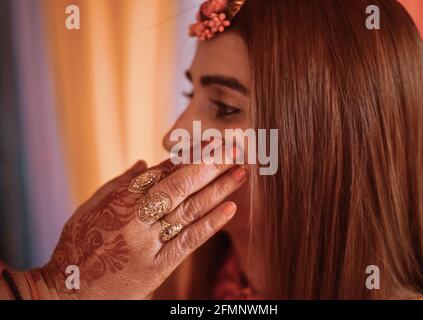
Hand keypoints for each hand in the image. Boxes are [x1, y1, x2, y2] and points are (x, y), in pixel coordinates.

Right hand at [29, 147, 246, 298]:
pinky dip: (211, 223)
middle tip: (233, 149)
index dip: (189, 156)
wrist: (70, 292)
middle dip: (209, 165)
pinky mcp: (158, 266)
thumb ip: (118, 184)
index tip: (210, 144)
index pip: (162, 171)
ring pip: (189, 209)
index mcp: (120, 200)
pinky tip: (231, 208)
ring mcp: (149, 242)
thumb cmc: (78, 247)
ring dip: (218, 189)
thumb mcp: (89, 210)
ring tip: (240, 172)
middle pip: (180, 185)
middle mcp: (137, 217)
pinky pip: (189, 241)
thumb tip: (143, 162)